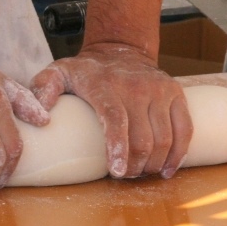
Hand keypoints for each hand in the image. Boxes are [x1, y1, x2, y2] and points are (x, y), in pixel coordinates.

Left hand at [31, 43, 192, 178]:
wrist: (120, 48)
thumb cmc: (86, 71)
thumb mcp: (58, 72)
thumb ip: (44, 89)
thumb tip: (42, 118)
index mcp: (105, 85)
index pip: (116, 120)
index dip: (118, 148)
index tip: (117, 172)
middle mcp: (136, 87)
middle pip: (142, 137)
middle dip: (135, 165)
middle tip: (124, 176)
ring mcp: (159, 90)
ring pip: (164, 138)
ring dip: (153, 164)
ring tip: (140, 173)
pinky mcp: (175, 94)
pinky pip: (184, 129)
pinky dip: (178, 154)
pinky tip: (166, 170)